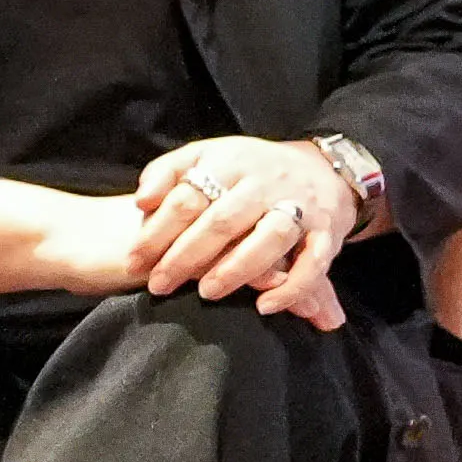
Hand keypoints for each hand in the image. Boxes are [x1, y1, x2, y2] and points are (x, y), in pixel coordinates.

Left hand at [127, 136, 361, 320]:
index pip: (188, 196)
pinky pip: (313, 264)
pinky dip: (291, 287)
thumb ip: (168, 171)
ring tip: (206, 293)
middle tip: (159, 286)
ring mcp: (300, 207)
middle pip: (223, 220)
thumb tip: (141, 201)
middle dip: (186, 257)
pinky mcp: (327, 233)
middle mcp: (266, 182)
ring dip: (235, 268)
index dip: (157, 231)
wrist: (324, 169)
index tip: (134, 261)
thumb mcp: (208, 155)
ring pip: (268, 238)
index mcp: (232, 161)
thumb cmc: (250, 171)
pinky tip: (264, 306)